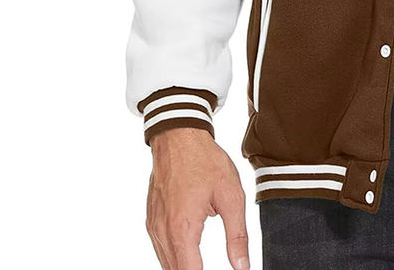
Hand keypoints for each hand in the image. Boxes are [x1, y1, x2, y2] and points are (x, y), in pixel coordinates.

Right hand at [146, 128, 249, 269]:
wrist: (179, 137)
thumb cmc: (206, 162)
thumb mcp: (232, 195)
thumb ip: (237, 235)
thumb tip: (242, 266)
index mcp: (183, 229)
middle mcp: (163, 232)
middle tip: (210, 266)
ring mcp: (153, 226)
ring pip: (166, 263)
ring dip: (184, 267)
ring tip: (202, 264)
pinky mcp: (151, 220)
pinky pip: (161, 249)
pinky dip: (173, 257)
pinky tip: (189, 254)